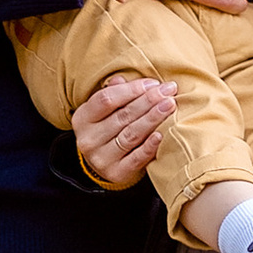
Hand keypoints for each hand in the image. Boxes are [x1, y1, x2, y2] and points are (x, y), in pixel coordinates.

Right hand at [73, 70, 173, 189]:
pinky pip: (136, 158)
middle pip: (122, 116)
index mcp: (83, 118)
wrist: (105, 164)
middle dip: (148, 101)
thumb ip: (115, 93)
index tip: (153, 83)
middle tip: (169, 91)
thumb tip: (123, 79)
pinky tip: (161, 134)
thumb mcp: (105, 110)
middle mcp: (88, 139)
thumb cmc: (109, 128)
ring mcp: (101, 158)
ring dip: (153, 118)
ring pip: (131, 135)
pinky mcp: (116, 173)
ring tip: (170, 106)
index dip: (131, 90)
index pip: (106, 99)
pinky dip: (149, 146)